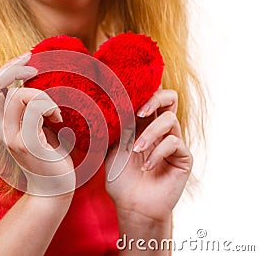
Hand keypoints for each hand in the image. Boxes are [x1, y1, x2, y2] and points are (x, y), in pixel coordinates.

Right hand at [0, 52, 74, 195]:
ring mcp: (11, 138)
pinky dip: (50, 107)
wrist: (54, 188)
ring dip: (41, 96)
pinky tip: (58, 119)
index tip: (28, 58)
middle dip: (13, 69)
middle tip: (36, 70)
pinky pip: (34, 112)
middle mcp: (0, 129)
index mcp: (1, 122)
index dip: (5, 67)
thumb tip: (32, 78)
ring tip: (54, 111)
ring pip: (18, 97)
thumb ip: (28, 107)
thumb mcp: (36, 126)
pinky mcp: (26, 145)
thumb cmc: (49, 155)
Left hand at [105, 89, 192, 221]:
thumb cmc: (121, 178)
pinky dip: (157, 152)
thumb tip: (114, 102)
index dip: (145, 89)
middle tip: (139, 112)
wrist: (132, 205)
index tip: (129, 91)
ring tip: (136, 150)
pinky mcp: (183, 158)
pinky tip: (146, 166)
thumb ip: (118, 126)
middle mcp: (160, 130)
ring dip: (150, 134)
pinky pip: (174, 143)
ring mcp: (173, 143)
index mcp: (143, 125)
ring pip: (169, 120)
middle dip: (156, 98)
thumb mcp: (113, 148)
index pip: (150, 98)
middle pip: (170, 98)